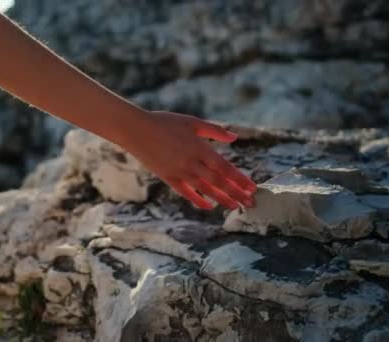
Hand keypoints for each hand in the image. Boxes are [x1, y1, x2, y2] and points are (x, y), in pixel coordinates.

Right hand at [122, 110, 256, 209]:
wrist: (136, 130)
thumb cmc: (165, 122)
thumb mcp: (192, 122)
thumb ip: (214, 130)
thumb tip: (234, 137)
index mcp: (200, 148)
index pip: (225, 168)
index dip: (240, 179)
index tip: (252, 188)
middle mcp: (192, 163)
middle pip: (219, 182)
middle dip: (236, 193)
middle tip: (251, 203)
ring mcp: (180, 172)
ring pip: (205, 190)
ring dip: (222, 199)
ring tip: (235, 207)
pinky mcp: (168, 178)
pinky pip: (186, 193)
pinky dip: (198, 200)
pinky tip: (209, 206)